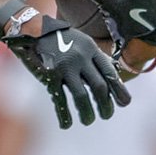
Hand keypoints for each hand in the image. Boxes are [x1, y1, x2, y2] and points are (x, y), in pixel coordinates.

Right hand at [1, 14, 130, 128]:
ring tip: (89, 120)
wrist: (31, 30)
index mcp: (90, 49)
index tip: (124, 103)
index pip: (109, 72)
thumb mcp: (81, 41)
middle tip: (107, 115)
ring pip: (82, 96)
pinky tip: (67, 124)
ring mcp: (65, 67)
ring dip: (87, 113)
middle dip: (105, 105)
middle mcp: (80, 58)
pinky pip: (60, 99)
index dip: (119, 89)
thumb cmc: (59, 38)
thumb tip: (113, 75)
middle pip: (99, 87)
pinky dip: (64, 115)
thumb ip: (94, 57)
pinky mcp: (50, 76)